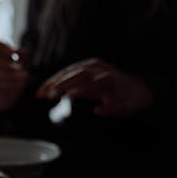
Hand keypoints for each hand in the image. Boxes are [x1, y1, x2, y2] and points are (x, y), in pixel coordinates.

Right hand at [0, 35, 28, 110]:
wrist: (12, 93)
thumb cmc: (17, 71)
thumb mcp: (23, 60)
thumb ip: (22, 54)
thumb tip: (19, 53)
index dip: (0, 44)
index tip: (14, 53)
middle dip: (4, 61)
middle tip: (19, 67)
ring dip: (8, 73)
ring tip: (23, 76)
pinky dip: (7, 84)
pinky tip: (19, 84)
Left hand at [36, 58, 153, 115]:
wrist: (138, 91)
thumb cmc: (104, 87)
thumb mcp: (84, 82)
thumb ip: (65, 85)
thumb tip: (42, 92)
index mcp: (89, 66)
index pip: (68, 72)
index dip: (53, 81)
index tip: (39, 93)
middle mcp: (101, 71)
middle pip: (81, 74)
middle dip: (64, 83)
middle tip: (49, 94)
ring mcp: (114, 83)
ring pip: (99, 83)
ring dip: (85, 89)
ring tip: (71, 95)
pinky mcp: (126, 97)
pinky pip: (117, 103)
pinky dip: (108, 108)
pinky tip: (98, 111)